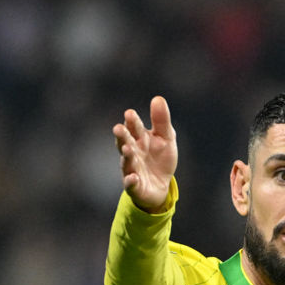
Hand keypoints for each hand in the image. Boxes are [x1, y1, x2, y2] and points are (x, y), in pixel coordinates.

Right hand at [113, 96, 177, 211]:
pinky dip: (131, 181)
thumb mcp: (166, 138)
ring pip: (127, 162)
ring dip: (126, 155)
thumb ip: (161, 120)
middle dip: (122, 136)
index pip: (134, 128)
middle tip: (119, 128)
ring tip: (127, 149)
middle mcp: (133, 152)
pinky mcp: (135, 186)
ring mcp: (132, 169)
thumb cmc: (160, 158)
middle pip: (125, 142)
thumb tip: (158, 98)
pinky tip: (133, 177)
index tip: (130, 113)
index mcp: (139, 139)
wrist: (161, 185)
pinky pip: (131, 184)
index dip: (132, 121)